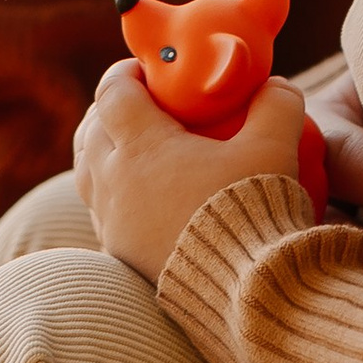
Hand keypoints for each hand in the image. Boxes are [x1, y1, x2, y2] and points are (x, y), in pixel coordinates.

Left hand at [75, 58, 309, 284]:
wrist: (242, 292)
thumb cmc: (253, 210)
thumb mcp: (275, 148)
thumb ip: (276, 106)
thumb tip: (276, 85)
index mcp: (143, 146)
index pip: (113, 93)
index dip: (125, 73)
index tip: (147, 70)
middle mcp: (115, 181)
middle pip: (90, 130)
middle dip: (109, 109)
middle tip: (140, 103)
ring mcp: (112, 221)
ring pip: (87, 172)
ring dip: (104, 150)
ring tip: (133, 147)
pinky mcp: (119, 255)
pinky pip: (101, 211)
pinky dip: (112, 191)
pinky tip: (141, 195)